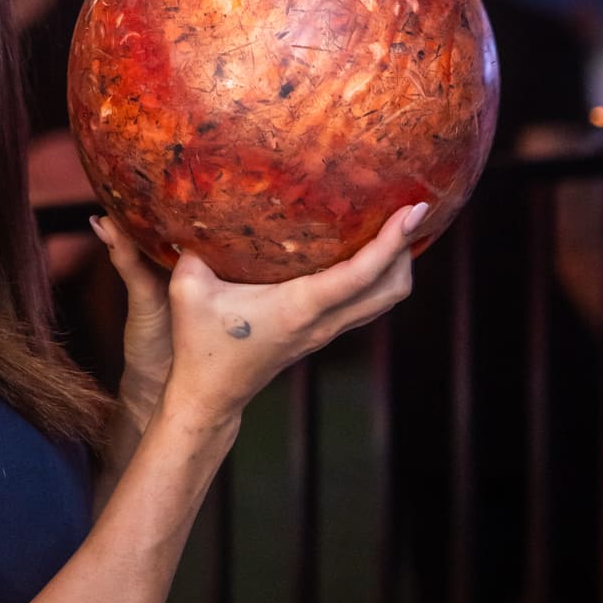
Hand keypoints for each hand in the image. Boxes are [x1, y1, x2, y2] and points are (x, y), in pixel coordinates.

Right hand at [93, 201, 425, 431]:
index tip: (415, 209)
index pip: (362, 273)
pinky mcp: (320, 335)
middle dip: (407, 249)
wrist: (210, 397)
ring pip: (385, 300)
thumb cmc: (198, 344)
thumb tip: (192, 205)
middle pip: (392, 289)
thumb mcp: (188, 288)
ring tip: (396, 225)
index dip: (393, 240)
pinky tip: (363, 251)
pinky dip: (378, 277)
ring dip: (398, 264)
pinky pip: (366, 303)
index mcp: (299, 308)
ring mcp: (325, 332)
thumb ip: (191, 247)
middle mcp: (322, 323)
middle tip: (410, 207)